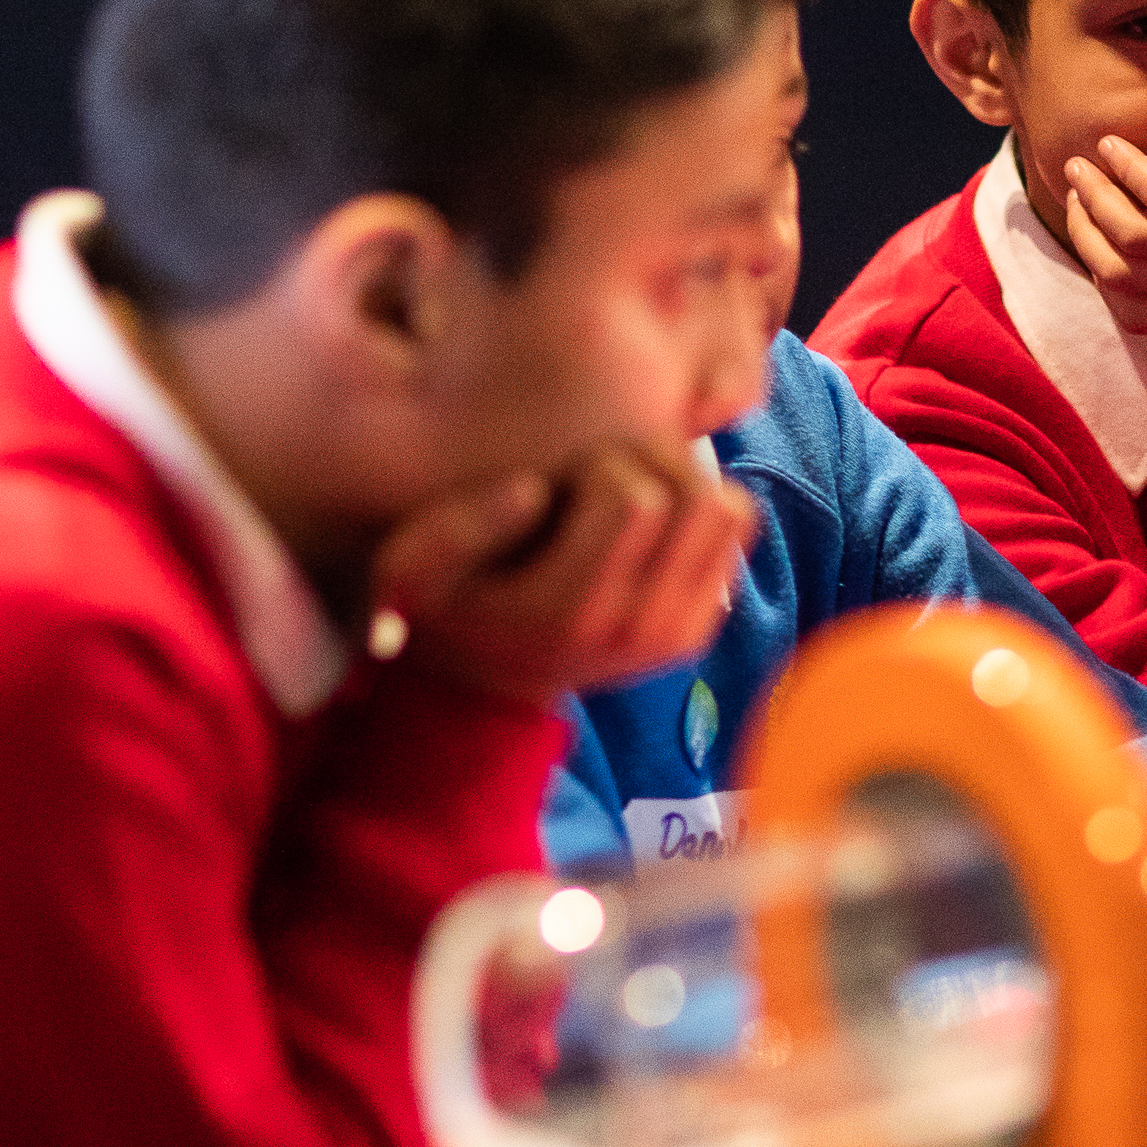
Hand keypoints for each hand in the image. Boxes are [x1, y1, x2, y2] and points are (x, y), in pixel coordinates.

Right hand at [368, 440, 756, 706]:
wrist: (489, 685)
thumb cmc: (448, 605)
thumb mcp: (410, 570)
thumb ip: (454, 528)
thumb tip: (534, 490)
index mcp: (567, 614)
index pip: (632, 502)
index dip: (602, 463)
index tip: (566, 475)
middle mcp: (633, 632)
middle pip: (693, 500)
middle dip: (650, 462)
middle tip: (602, 469)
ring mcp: (673, 638)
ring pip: (730, 512)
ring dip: (685, 479)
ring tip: (630, 486)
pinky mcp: (696, 632)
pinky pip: (736, 537)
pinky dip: (700, 511)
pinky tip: (648, 522)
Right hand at [1060, 135, 1146, 349]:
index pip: (1132, 311)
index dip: (1102, 275)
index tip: (1092, 237)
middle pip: (1118, 272)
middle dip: (1086, 232)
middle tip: (1076, 192)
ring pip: (1128, 232)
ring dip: (1095, 194)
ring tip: (1083, 163)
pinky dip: (1127, 168)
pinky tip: (1115, 147)